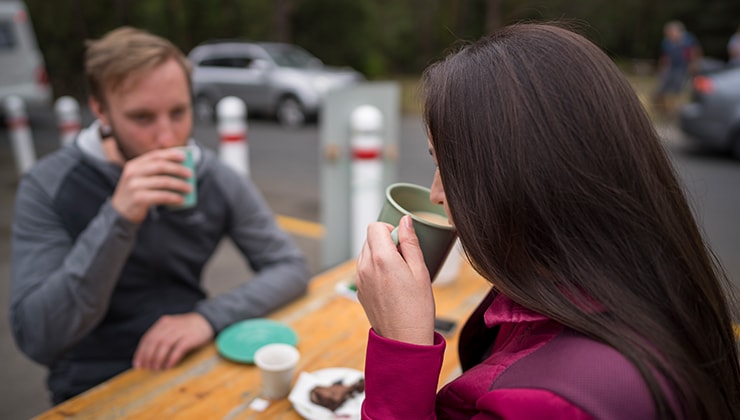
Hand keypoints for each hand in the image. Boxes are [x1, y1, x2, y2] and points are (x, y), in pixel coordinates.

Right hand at [111, 148, 192, 222]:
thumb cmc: (137, 194)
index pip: (155, 155)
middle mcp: (132, 173)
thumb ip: (155, 172)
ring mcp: (134, 186)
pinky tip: (181, 200)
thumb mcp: (140, 179)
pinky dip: (174, 197)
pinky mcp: (139, 199)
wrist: (120, 213)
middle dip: (178, 169)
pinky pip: (161, 196)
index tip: (185, 156)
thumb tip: (182, 168)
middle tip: (190, 174)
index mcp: (134, 165)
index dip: (171, 154)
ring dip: (179, 185)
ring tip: (189, 189)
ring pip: (163, 181)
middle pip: (160, 166)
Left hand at [133, 312, 213, 370]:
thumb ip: (160, 337)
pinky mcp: (191, 337)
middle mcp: (170, 325)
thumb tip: (146, 356)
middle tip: (147, 368)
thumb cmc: (186, 329)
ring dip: (158, 358)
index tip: (138, 364)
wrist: (206, 321)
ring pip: (165, 345)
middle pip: (155, 342)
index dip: (141, 352)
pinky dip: (172, 358)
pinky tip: (169, 366)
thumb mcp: (171, 328)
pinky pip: (178, 348)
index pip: (148, 338)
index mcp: (163, 323)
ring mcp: (181, 330)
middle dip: (148, 356)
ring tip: (156, 368)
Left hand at [355, 215, 435, 344]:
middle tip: (404, 259)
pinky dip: (375, 268)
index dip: (390, 229)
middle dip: (385, 242)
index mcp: (381, 258)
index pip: (375, 226)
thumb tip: (405, 221)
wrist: (404, 339)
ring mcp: (359, 279)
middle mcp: (365, 266)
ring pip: (366, 253)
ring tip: (398, 273)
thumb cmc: (417, 308)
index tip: (402, 241)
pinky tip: (391, 284)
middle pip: (369, 238)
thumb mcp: (420, 270)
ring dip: (380, 255)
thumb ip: (410, 242)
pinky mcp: (359, 290)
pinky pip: (364, 268)